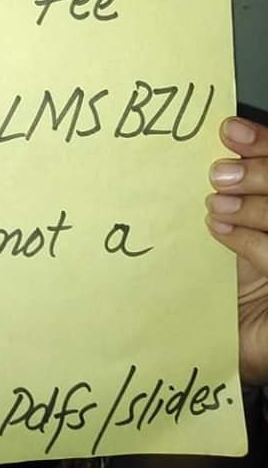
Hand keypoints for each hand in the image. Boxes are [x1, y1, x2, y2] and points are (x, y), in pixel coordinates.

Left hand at [206, 117, 267, 384]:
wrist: (215, 337)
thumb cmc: (217, 281)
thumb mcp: (219, 229)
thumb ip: (221, 195)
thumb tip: (205, 153)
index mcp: (265, 201)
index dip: (261, 142)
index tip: (229, 129)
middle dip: (259, 172)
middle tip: (218, 174)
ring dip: (252, 206)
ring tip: (214, 205)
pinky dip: (249, 239)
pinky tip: (220, 231)